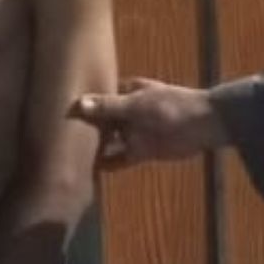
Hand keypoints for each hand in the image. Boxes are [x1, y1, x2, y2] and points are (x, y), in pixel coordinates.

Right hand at [69, 78, 225, 168]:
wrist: (204, 125)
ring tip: (69, 157)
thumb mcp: (137, 104)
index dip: (82, 105)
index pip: (99, 97)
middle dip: (85, 128)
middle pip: (102, 121)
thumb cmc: (171, 106)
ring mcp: (134, 132)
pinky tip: (92, 171)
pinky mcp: (142, 151)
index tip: (60, 112)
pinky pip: (120, 158)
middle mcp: (127, 112)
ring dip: (95, 147)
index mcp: (127, 91)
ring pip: (109, 140)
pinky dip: (108, 164)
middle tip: (58, 138)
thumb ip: (108, 107)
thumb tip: (78, 105)